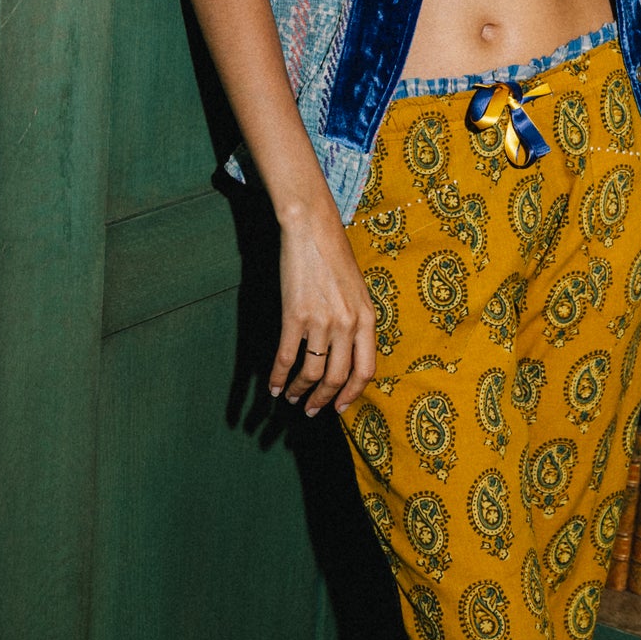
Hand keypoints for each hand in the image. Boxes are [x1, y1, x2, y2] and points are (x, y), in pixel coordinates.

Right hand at [272, 204, 377, 415]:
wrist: (312, 229)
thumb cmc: (334, 256)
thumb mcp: (358, 291)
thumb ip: (357, 321)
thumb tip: (347, 353)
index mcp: (367, 319)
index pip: (366, 370)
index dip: (353, 394)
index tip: (341, 407)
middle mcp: (347, 324)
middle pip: (337, 377)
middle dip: (323, 400)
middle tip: (311, 410)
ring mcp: (321, 321)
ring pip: (311, 372)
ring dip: (299, 391)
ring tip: (291, 397)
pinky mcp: (294, 315)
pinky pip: (286, 357)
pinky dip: (278, 376)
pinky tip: (273, 385)